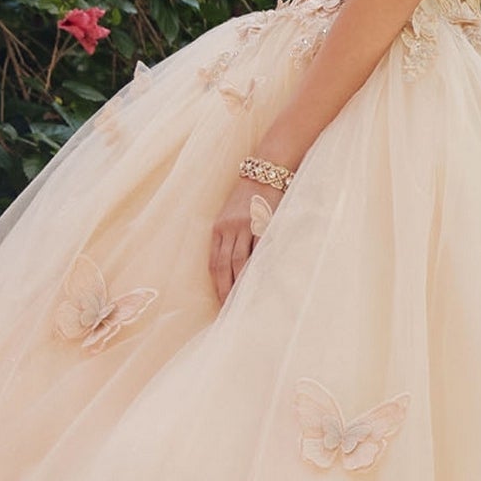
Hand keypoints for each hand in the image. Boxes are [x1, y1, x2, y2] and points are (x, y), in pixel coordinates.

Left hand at [209, 176, 283, 306]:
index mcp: (218, 228)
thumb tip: (234, 267)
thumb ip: (230, 237)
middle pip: (224, 265)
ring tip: (245, 300)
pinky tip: (261, 279)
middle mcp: (229, 227)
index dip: (217, 284)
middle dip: (226, 289)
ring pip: (240, 260)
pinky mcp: (263, 222)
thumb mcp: (232, 216)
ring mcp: (246, 225)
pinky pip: (259, 249)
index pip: (214, 263)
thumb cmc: (250, 197)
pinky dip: (259, 265)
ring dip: (241, 282)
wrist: (265, 172)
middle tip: (231, 308)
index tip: (221, 302)